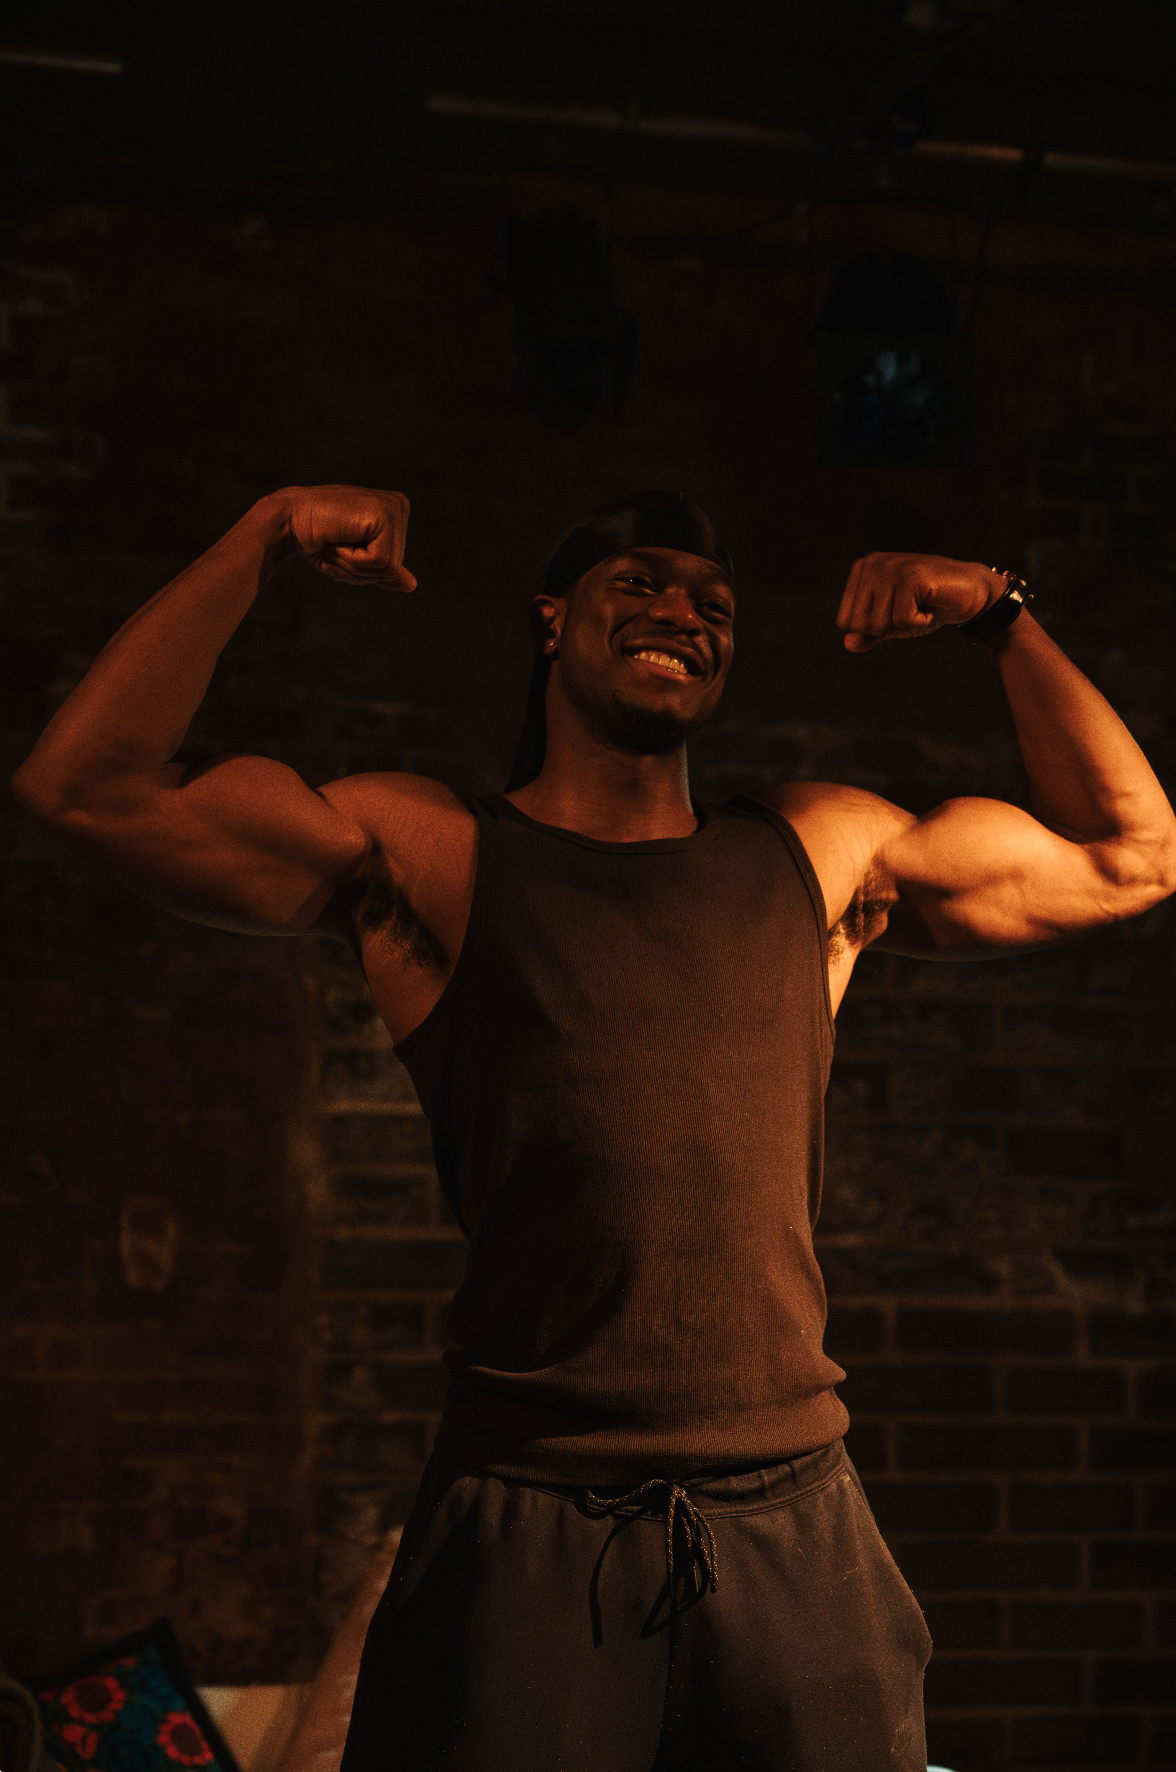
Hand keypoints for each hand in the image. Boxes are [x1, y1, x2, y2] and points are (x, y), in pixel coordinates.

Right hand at [281, 485, 415, 591]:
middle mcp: (399, 504)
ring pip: (389, 568)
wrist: (288, 522)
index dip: (364, 568)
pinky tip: (338, 537)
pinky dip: (353, 558)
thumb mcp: (354, 560)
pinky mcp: (384, 514)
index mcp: (396, 513)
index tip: (343, 544)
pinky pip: (380, 561)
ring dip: (355, 564)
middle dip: (360, 568)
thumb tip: (413, 586)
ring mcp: (394, 506)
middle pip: (394, 567)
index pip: (394, 566)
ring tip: (337, 539)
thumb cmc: (317, 539)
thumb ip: (382, 570)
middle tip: (337, 542)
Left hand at [836, 553, 1001, 652]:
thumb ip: (868, 634)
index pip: (845, 621)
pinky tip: (932, 605)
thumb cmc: (928, 606)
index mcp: (862, 569)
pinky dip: (921, 622)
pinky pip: (903, 621)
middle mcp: (872, 563)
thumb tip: (848, 644)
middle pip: (860, 624)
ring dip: (906, 625)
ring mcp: (891, 567)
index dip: (874, 628)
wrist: (971, 592)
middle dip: (888, 628)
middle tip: (911, 609)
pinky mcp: (911, 576)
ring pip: (880, 624)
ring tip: (922, 605)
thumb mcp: (893, 624)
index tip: (897, 611)